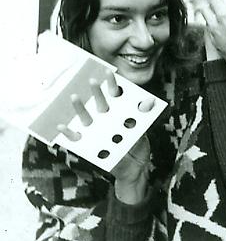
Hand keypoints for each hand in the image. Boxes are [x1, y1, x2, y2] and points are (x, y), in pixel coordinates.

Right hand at [59, 76, 152, 203]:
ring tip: (75, 97)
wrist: (135, 168)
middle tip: (92, 81)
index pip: (116, 95)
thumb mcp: (144, 129)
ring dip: (80, 108)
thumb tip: (148, 102)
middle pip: (100, 103)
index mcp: (119, 112)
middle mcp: (106, 119)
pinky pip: (76, 139)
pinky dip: (68, 133)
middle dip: (96, 92)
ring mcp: (96, 131)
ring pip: (86, 117)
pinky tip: (62, 126)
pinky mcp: (89, 146)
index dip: (112, 84)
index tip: (109, 72)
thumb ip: (144, 115)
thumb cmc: (138, 145)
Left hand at [198, 0, 225, 87]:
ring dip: (211, 18)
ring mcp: (215, 37)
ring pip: (208, 23)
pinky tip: (223, 31)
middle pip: (204, 10)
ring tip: (220, 17)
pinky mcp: (217, 47)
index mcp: (225, 16)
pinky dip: (215, 30)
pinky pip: (212, 34)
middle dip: (206, 4)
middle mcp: (216, 26)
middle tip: (210, 1)